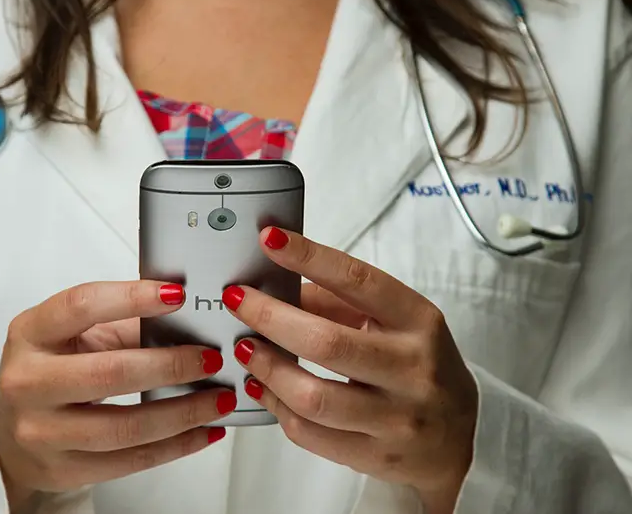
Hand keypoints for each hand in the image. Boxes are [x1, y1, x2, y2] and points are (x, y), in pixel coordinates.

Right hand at [0, 281, 235, 510]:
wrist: (10, 431)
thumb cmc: (50, 370)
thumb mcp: (73, 336)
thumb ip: (124, 325)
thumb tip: (187, 323)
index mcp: (30, 333)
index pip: (81, 306)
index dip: (132, 298)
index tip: (177, 294)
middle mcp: (28, 381)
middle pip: (110, 373)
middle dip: (171, 365)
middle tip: (212, 358)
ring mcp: (40, 432)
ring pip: (125, 426)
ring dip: (183, 412)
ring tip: (218, 398)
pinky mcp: (62, 469)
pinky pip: (130, 461)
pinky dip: (176, 446)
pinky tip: (203, 431)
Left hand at [222, 228, 477, 513]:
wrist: (459, 439)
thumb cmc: (418, 366)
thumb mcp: (396, 324)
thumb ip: (339, 303)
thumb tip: (276, 286)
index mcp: (419, 321)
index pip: (359, 282)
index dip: (310, 258)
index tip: (270, 240)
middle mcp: (412, 369)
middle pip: (326, 343)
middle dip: (270, 318)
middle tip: (237, 301)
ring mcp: (396, 419)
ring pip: (312, 397)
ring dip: (267, 368)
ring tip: (243, 348)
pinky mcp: (375, 456)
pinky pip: (310, 434)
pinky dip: (276, 406)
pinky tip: (262, 386)